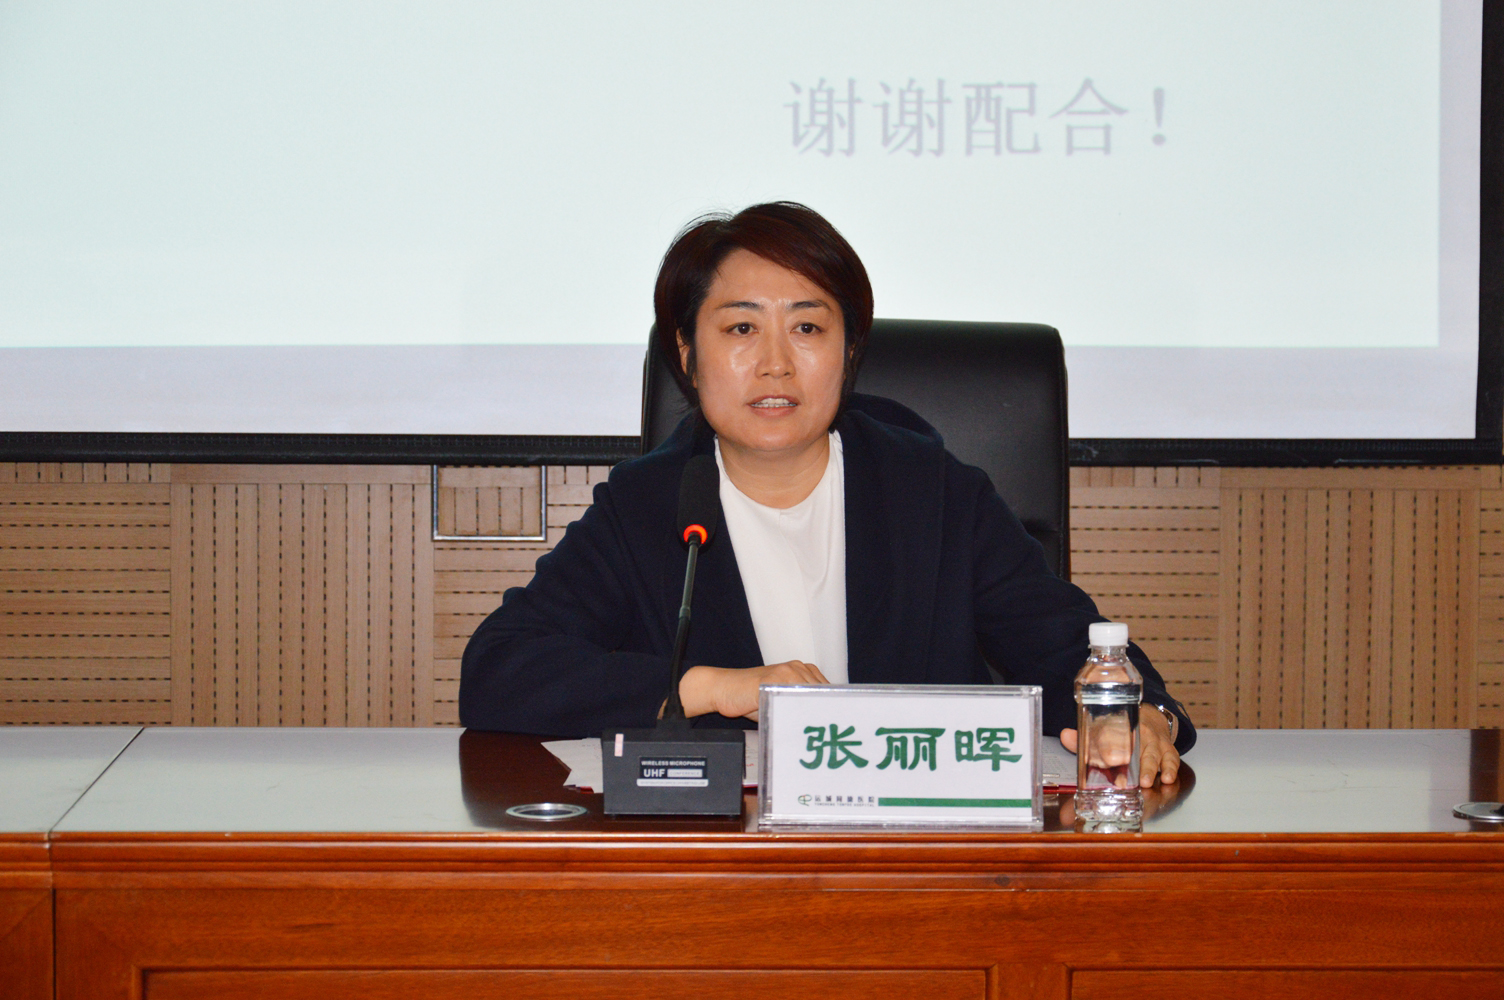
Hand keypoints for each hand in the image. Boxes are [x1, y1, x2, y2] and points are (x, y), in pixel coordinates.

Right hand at [679, 661, 828, 720]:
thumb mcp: (778, 701)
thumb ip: (798, 706)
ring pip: (809, 696)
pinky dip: (796, 713)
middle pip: (821, 693)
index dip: (831, 708)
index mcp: (801, 670)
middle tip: (831, 734)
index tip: (837, 725)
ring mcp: (786, 672)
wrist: (723, 689)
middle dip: (825, 713)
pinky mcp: (772, 679)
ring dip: (814, 715)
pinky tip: (800, 726)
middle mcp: (797, 668)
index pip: (826, 691)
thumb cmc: (749, 699)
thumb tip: (820, 725)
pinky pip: (789, 699)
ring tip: (820, 734)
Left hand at [1060, 706, 1179, 786]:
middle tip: (1132, 779)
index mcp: (1122, 727)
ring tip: (1147, 781)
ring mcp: (1155, 742)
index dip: (1111, 747)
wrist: (1150, 716)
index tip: (1108, 760)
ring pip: (1155, 754)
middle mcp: (1139, 733)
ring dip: (1152, 768)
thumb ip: (1083, 738)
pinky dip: (1172, 768)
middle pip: (1138, 749)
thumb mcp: (1103, 730)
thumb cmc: (1123, 730)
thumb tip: (1065, 736)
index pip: (1116, 736)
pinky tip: (1169, 778)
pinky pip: (1172, 758)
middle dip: (1135, 765)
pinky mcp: (1168, 749)